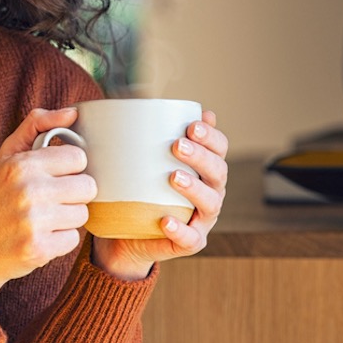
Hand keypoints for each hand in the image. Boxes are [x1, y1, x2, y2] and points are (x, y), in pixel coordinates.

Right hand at [0, 107, 95, 323]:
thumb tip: (73, 112)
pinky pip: (73, 239)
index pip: (78, 158)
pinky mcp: (39, 248)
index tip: (52, 177)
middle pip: (87, 187)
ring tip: (42, 220)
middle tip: (49, 201)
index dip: (68, 169)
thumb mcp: (6, 157)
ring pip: (83, 214)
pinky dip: (59, 241)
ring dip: (66, 219)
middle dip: (72, 195)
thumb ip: (36, 126)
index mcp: (22, 164)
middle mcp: (28, 190)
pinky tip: (39, 238)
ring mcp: (34, 221)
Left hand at [91, 110, 229, 280]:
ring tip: (174, 177)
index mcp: (203, 170)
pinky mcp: (188, 242)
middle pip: (218, 172)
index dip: (212, 137)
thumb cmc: (135, 190)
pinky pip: (190, 238)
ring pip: (210, 203)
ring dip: (195, 189)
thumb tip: (137, 100)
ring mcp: (201, 219)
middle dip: (201, 156)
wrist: (124, 235)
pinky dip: (180, 229)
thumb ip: (143, 136)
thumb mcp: (137, 162)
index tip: (191, 125)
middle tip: (177, 145)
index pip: (218, 149)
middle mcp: (209, 192)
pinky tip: (166, 220)